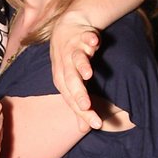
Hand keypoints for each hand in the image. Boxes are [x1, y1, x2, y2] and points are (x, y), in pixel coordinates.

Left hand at [50, 11, 101, 130]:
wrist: (65, 29)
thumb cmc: (68, 62)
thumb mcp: (71, 84)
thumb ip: (79, 105)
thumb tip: (85, 128)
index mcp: (62, 80)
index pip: (71, 99)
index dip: (82, 113)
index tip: (96, 125)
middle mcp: (65, 66)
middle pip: (71, 82)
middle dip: (79, 94)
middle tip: (87, 106)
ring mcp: (73, 50)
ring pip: (76, 59)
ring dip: (81, 66)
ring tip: (89, 74)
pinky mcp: (82, 36)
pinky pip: (86, 37)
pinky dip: (90, 39)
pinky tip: (95, 42)